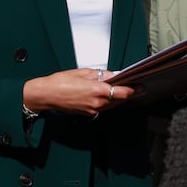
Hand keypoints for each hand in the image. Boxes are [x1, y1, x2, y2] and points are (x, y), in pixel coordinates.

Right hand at [22, 68, 140, 116]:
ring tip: (126, 91)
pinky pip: (103, 108)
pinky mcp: (87, 114)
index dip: (133, 90)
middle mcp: (96, 103)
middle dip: (129, 94)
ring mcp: (92, 110)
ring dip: (119, 99)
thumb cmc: (60, 82)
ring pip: (112, 105)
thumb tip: (114, 75)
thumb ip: (102, 74)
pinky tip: (109, 96)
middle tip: (138, 88)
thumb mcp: (83, 72)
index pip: (122, 92)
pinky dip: (108, 102)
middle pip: (119, 101)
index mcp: (97, 90)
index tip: (141, 86)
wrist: (46, 95)